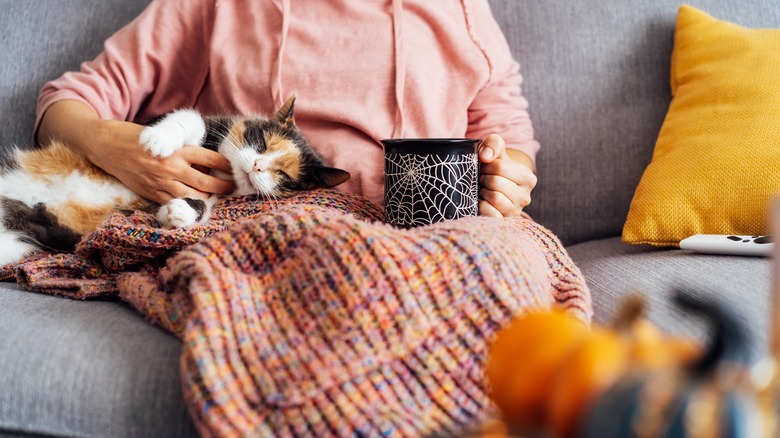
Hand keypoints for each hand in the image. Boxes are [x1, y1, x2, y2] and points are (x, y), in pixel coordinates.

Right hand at [89, 119, 234, 203]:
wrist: (105, 145)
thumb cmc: (135, 138)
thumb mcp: (164, 138)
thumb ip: (183, 151)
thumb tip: (204, 165)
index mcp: (176, 150)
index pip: (210, 158)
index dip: (225, 165)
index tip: (233, 168)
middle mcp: (171, 168)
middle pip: (207, 182)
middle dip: (223, 186)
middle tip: (232, 187)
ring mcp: (161, 183)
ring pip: (193, 196)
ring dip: (207, 197)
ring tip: (215, 195)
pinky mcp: (151, 194)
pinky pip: (175, 203)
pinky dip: (187, 204)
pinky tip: (195, 202)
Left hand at [477, 134, 536, 216]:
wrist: (490, 190)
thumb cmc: (494, 169)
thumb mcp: (497, 151)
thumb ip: (494, 143)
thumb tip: (485, 156)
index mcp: (528, 178)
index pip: (500, 167)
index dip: (486, 165)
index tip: (485, 168)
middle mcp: (525, 197)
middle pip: (495, 182)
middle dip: (484, 178)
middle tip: (483, 180)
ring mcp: (515, 211)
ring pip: (494, 197)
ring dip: (482, 192)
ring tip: (484, 190)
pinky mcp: (503, 222)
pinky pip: (490, 213)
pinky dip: (481, 206)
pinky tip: (482, 202)